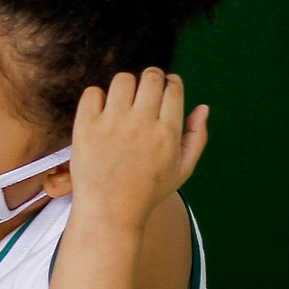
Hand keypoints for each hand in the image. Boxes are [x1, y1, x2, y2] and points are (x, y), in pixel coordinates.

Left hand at [67, 68, 207, 232]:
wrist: (109, 212)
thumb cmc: (148, 191)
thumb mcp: (183, 169)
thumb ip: (197, 137)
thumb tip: (203, 107)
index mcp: (167, 132)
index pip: (172, 87)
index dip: (170, 83)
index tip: (163, 91)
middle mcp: (141, 124)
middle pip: (150, 77)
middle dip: (150, 79)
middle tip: (144, 94)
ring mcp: (111, 125)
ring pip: (122, 80)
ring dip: (125, 87)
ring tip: (122, 103)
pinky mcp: (85, 128)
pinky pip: (92, 93)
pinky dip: (97, 98)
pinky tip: (102, 113)